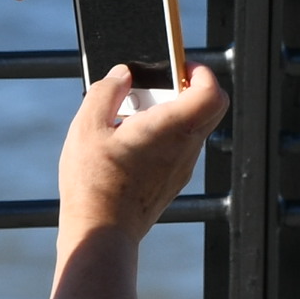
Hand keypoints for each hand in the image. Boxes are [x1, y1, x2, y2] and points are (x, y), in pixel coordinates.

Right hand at [60, 59, 223, 240]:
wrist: (101, 233)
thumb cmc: (94, 183)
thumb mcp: (87, 127)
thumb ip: (105, 92)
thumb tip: (122, 74)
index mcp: (172, 128)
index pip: (211, 91)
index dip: (200, 71)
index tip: (177, 65)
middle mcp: (186, 147)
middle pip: (210, 107)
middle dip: (187, 87)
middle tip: (154, 86)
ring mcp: (183, 167)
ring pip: (194, 127)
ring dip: (173, 112)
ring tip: (133, 114)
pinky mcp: (173, 182)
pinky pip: (181, 147)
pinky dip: (166, 134)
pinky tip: (131, 140)